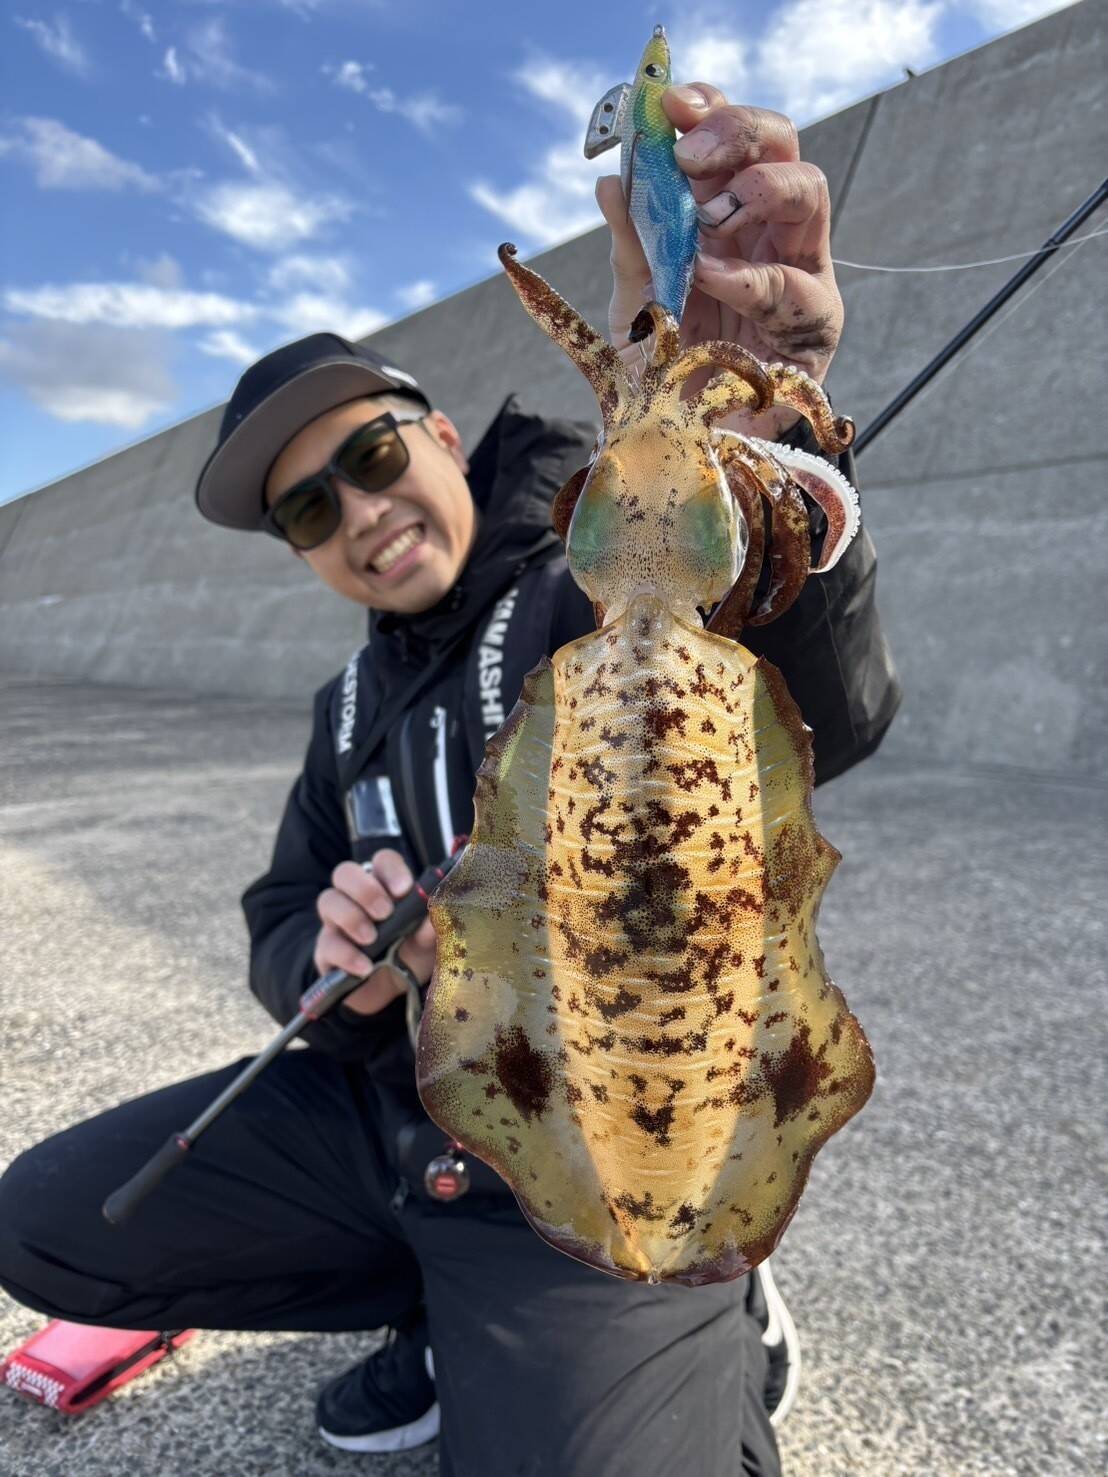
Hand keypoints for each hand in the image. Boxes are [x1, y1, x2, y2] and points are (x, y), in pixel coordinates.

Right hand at [313, 848, 436, 1015]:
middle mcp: (356, 897)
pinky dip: (346, 955)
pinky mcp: (326, 950)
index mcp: (385, 886)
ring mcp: (336, 921)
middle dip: (364, 889)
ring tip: (371, 939)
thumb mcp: (428, 942)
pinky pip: (327, 944)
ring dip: (351, 917)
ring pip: (328, 901)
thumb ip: (430, 927)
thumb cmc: (412, 953)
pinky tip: (364, 968)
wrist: (393, 991)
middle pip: (345, 873)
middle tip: (385, 912)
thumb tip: (439, 910)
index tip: (405, 889)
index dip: (391, 870)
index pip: (383, 861)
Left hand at [597, 84, 843, 439]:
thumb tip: (612, 180)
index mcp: (726, 219)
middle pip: (781, 146)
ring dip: (759, 187)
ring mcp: (798, 276)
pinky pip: (797, 289)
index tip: (668, 107)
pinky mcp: (814, 332)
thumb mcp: (631, 307)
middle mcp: (768, 236)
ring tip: (708, 217)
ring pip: (808, 193)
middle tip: (690, 154)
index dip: (709, 110)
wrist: (673, 453)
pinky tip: (710, 277)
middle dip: (738, 133)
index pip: (732, 140)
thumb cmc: (660, 378)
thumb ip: (630, 246)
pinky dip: (752, 278)